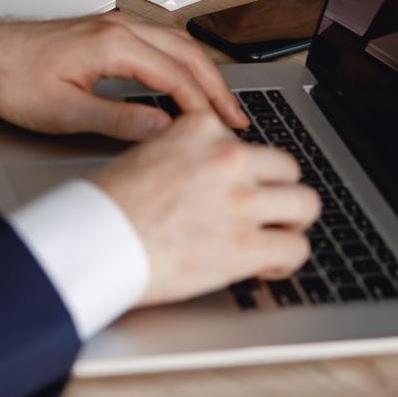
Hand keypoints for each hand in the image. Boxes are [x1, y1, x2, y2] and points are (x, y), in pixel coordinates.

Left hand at [0, 15, 247, 140]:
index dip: (202, 106)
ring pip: (176, 44)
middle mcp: (119, 27)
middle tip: (237, 120)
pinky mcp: (107, 31)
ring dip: (203, 73)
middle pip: (187, 53)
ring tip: (221, 105)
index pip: (176, 75)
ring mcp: (114, 25)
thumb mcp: (65, 112)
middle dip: (216, 88)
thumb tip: (162, 127)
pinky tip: (188, 81)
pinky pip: (160, 42)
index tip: (219, 131)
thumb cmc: (12, 80)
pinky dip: (183, 62)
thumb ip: (119, 119)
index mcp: (113, 44)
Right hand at [92, 114, 318, 305]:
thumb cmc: (105, 208)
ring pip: (305, 204)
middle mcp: (228, 159)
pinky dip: (286, 261)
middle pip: (288, 169)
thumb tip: (207, 178)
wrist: (92, 243)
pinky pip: (296, 248)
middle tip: (266, 214)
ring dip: (292, 223)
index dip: (248, 172)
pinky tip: (268, 266)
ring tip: (275, 238)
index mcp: (202, 130)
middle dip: (279, 194)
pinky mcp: (245, 245)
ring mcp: (241, 201)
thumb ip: (186, 156)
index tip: (240, 188)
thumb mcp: (146, 155)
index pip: (249, 142)